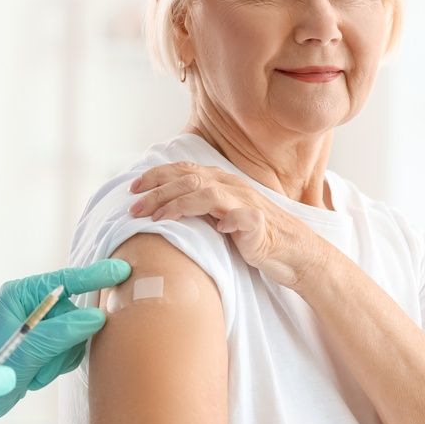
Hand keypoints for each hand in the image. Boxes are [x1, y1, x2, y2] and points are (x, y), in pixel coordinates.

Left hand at [0, 259, 131, 419]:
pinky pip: (73, 348)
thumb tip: (97, 317)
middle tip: (46, 360)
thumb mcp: (26, 351)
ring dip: (62, 356)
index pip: (66, 281)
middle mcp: (32, 304)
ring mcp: (41, 323)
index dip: (95, 276)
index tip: (122, 270)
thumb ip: (61, 333)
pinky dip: (61, 364)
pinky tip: (39, 373)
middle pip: (76, 312)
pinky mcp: (47, 341)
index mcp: (21, 294)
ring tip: (37, 370)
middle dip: (67, 340)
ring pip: (78, 333)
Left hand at [128, 162, 326, 288]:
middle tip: (134, 207)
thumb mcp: (221, 218)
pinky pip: (240, 217)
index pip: (184, 171)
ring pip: (206, 193)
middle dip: (157, 191)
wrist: (292, 252)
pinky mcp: (259, 224)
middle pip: (189, 179)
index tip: (133, 189)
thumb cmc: (254, 237)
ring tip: (156, 219)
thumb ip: (199, 209)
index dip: (156, 176)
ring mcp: (246, 203)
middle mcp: (232, 187)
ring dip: (177, 204)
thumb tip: (162, 210)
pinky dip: (226, 220)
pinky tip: (216, 230)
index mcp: (222, 183)